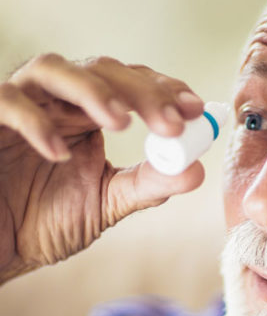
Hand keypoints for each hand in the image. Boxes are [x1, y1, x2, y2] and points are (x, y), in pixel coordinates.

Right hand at [0, 54, 206, 283]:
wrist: (1, 247)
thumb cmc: (46, 220)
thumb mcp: (107, 202)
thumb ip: (149, 184)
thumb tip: (197, 171)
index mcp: (90, 115)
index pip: (132, 84)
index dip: (165, 90)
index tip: (196, 109)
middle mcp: (58, 101)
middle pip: (102, 70)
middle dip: (142, 92)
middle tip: (171, 122)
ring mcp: (21, 105)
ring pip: (53, 68)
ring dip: (92, 91)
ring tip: (121, 123)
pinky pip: (6, 103)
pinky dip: (35, 121)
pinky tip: (60, 152)